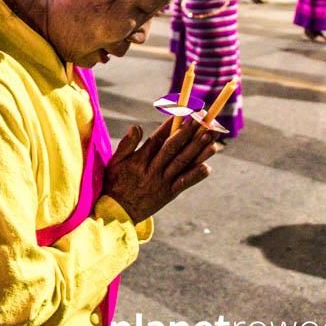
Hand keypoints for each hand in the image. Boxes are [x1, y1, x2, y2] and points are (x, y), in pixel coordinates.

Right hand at [102, 117, 219, 223]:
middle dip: (188, 132)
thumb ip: (126, 144)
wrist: (117, 212)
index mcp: (139, 159)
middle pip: (173, 147)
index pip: (158, 138)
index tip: (183, 113)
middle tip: (202, 119)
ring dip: (197, 149)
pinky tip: (208, 166)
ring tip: (210, 137)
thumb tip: (136, 127)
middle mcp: (153, 169)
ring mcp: (162, 182)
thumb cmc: (114, 184)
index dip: (171, 125)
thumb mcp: (114, 162)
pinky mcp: (168, 194)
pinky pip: (184, 183)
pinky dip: (196, 175)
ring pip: (182, 162)